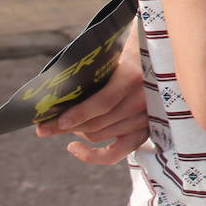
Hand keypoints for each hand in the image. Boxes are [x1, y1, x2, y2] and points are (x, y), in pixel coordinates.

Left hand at [35, 26, 148, 164]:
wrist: (160, 53)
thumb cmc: (129, 50)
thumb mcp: (111, 54)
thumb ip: (91, 71)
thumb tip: (55, 92)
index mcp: (134, 77)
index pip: (103, 103)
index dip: (78, 114)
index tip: (55, 121)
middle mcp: (143, 100)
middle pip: (98, 124)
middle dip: (67, 126)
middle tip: (44, 125)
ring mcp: (146, 117)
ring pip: (102, 135)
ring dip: (79, 132)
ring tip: (64, 124)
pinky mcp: (146, 129)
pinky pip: (118, 152)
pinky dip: (94, 156)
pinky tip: (73, 147)